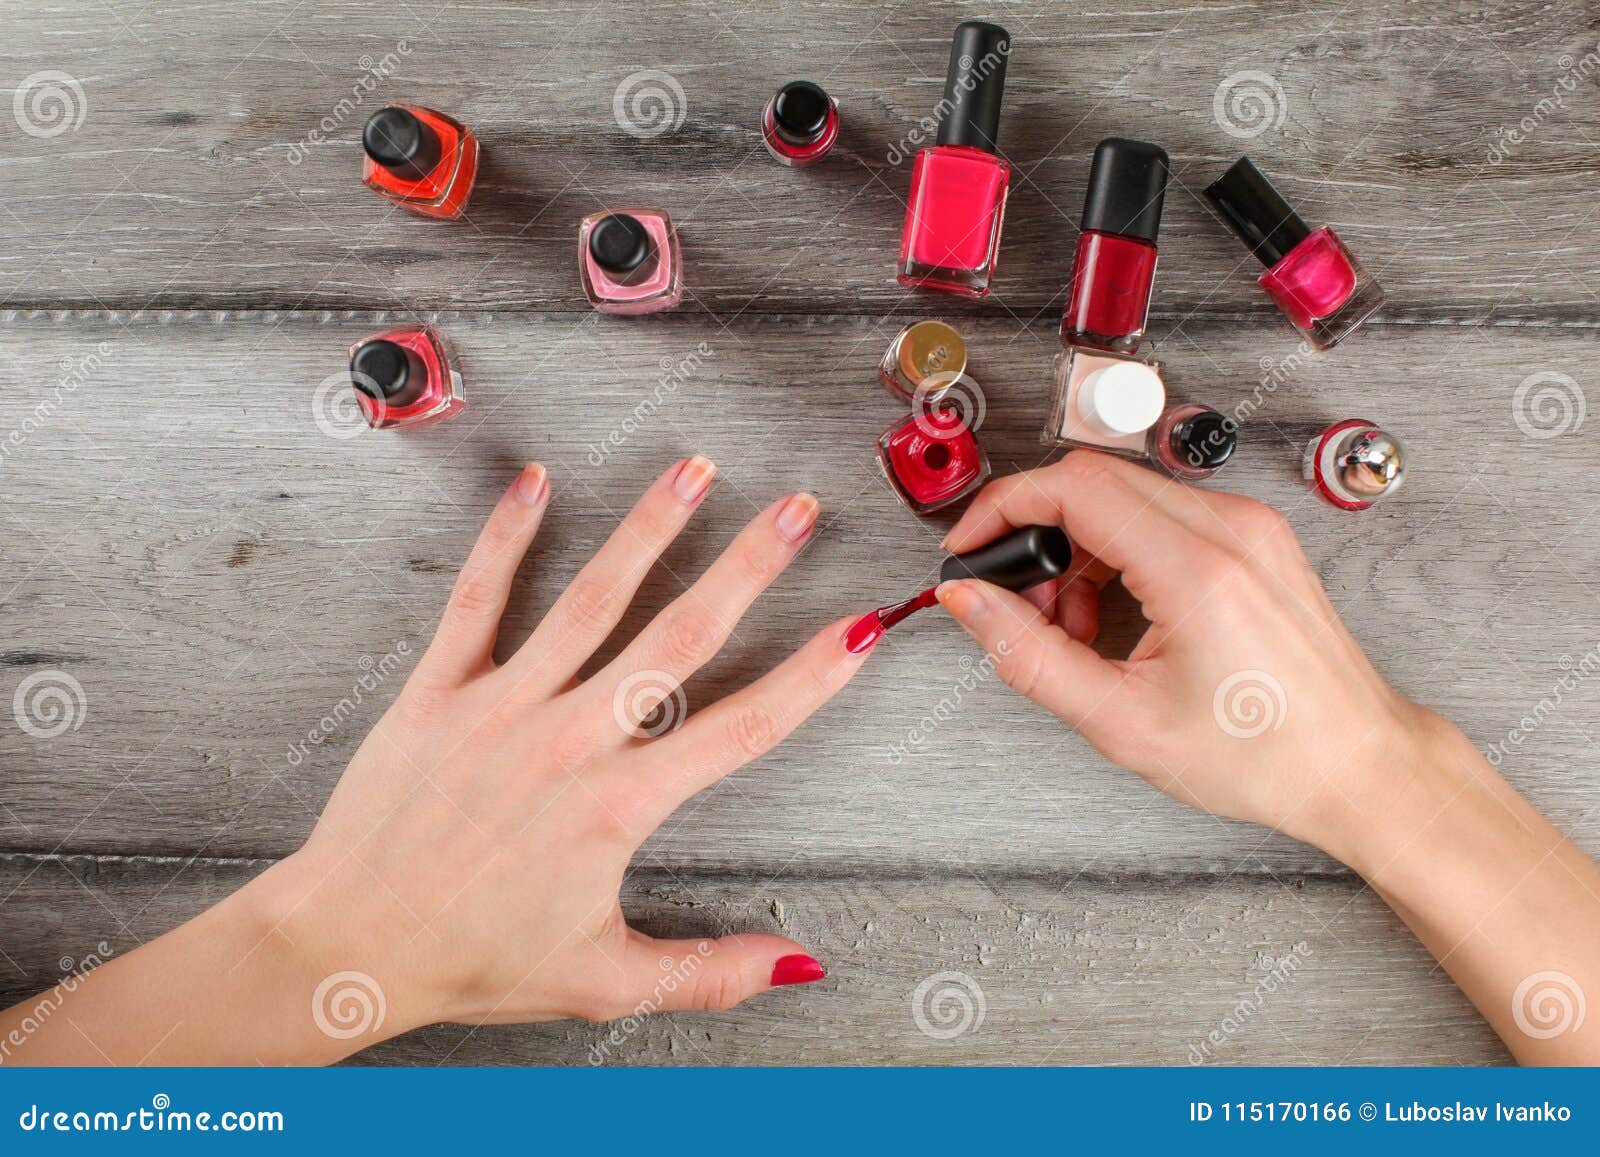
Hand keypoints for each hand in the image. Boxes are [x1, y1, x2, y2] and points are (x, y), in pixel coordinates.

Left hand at [265, 458, 864, 1038]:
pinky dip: (506, 538)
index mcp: (618, 807)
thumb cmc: (470, 960)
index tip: (856, 631)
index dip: (810, 678)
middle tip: (795, 513)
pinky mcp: (439, 690)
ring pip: (591, 601)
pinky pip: (478, 599)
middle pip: (678, 638)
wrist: (347, 945)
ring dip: (650, 529)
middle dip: (747, 567)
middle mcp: (568, 742)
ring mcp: (502, 706)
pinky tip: (537, 485)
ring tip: (695, 469)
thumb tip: (795, 965)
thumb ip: (709, 971)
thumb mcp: (604, 980)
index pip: (742, 728)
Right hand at [933, 449, 1427, 854]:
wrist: (1354, 765)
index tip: (973, 545)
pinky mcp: (1254, 535)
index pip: (1074, 486)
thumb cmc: (1263, 754)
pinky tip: (1119, 613)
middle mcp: (1231, 530)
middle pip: (1093, 480)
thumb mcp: (1121, 722)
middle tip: (1028, 606)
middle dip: (1038, 534)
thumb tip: (971, 602)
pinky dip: (1119, 551)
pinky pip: (1162, 512)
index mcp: (1198, 571)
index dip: (1004, 507)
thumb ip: (1028, 655)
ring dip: (1078, 547)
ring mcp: (1249, 526)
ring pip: (1124, 494)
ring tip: (1079, 625)